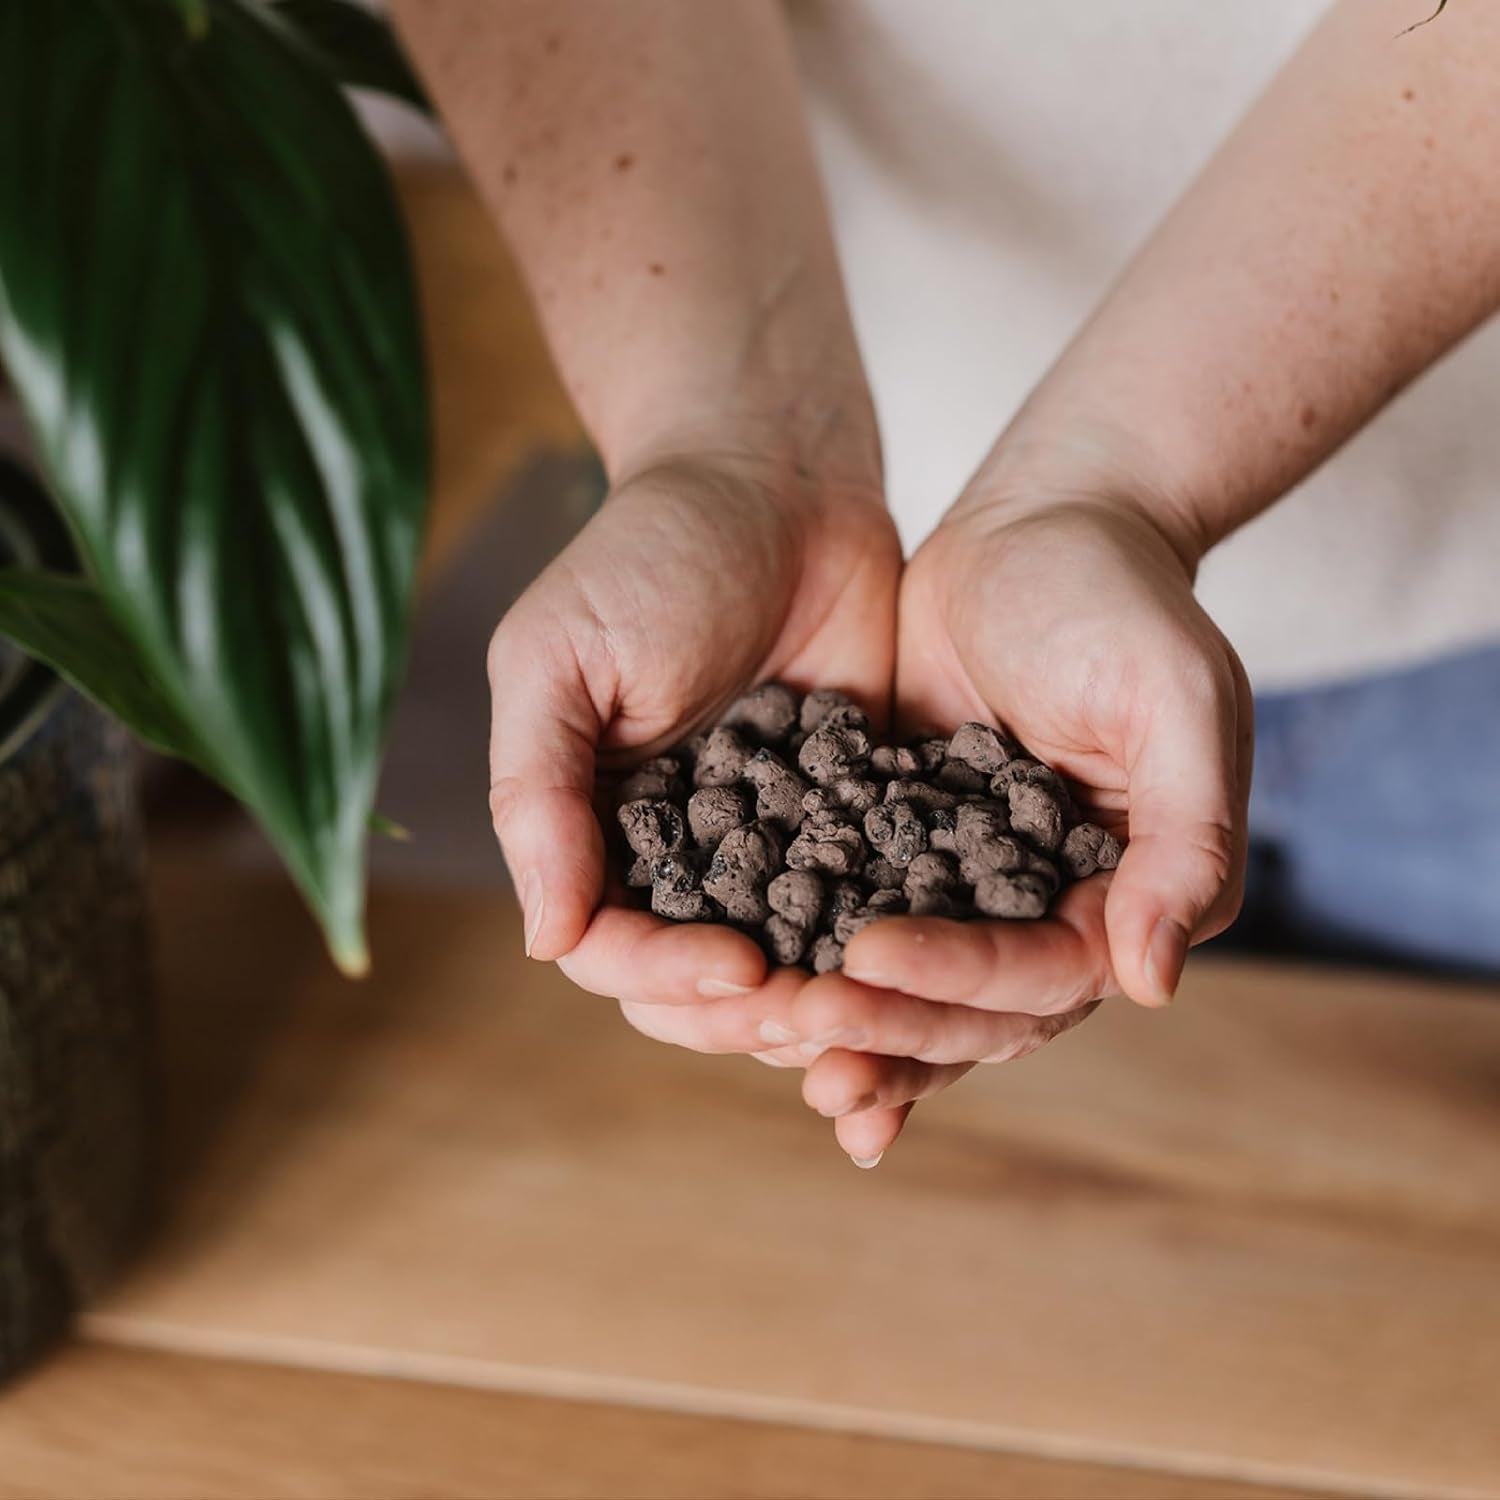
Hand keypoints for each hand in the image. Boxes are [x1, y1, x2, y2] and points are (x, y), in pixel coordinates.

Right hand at [487, 426, 900, 1000]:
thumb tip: (541, 941)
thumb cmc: (649, 553)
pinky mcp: (854, 818)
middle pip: (696, 985)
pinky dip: (888, 944)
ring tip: (879, 1003)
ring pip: (784, 965)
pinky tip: (932, 959)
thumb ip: (537, 795)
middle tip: (820, 1010)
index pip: (610, 950)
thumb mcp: (560, 660)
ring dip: (823, 998)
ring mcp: (771, 843)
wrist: (778, 479)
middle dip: (748, 1012)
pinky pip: (866, 904)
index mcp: (596, 830)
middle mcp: (678, 855)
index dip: (665, 977)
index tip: (739, 969)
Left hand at [813, 484, 1251, 1137]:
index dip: (956, 978)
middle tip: (800, 1025)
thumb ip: (1186, 838)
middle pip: (969, 1008)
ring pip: (910, 987)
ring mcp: (969, 888)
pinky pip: (856, 920)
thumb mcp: (1173, 703)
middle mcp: (1048, 912)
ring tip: (764, 1036)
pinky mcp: (901, 850)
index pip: (1041, 976)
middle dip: (887, 1023)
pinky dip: (813, 963)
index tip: (866, 956)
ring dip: (847, 1024)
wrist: (1040, 527)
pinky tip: (751, 996)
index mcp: (1122, 896)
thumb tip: (1152, 982)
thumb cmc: (1120, 601)